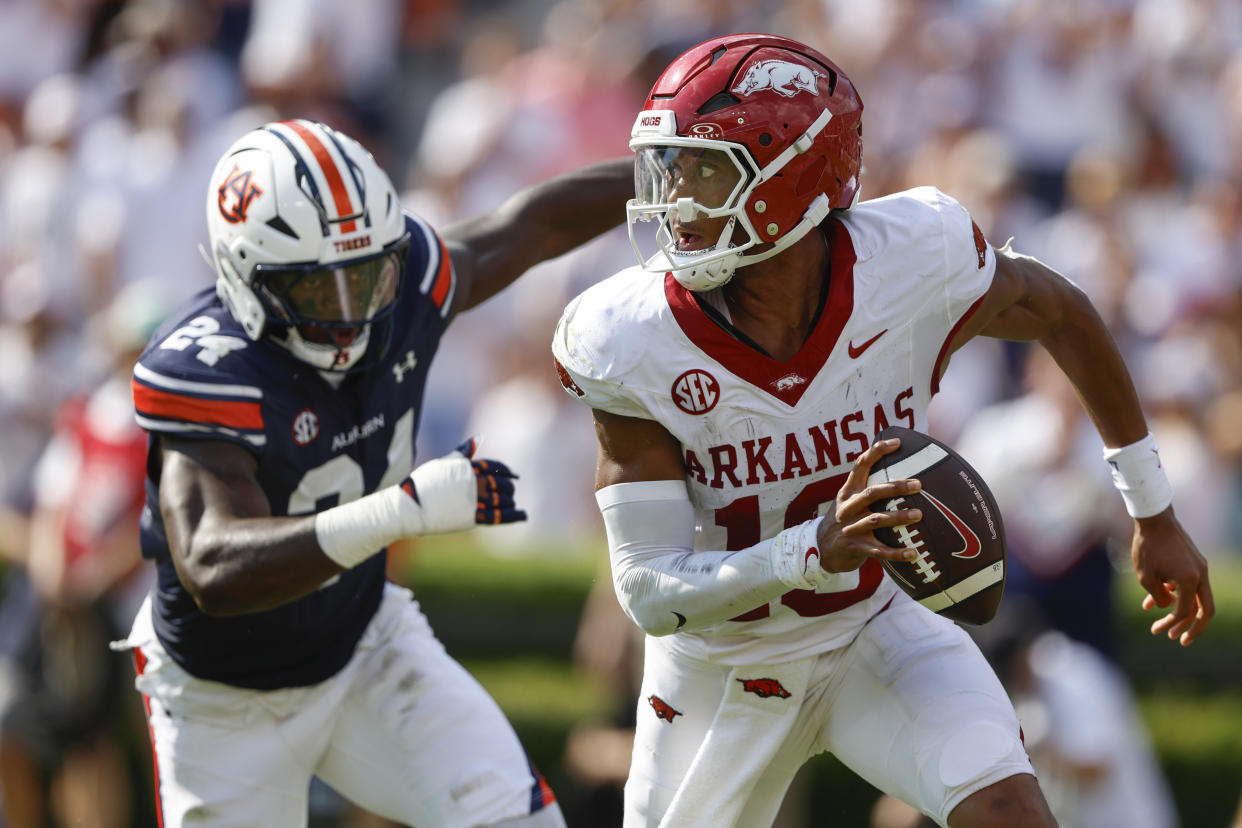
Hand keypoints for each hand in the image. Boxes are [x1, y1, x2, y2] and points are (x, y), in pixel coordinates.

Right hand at [400, 438, 526, 533]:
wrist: (409, 507)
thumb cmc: (422, 483)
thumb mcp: (443, 463)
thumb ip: (463, 452)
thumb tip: (479, 437)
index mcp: (467, 467)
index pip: (494, 467)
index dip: (506, 471)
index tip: (514, 475)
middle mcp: (473, 483)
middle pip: (501, 484)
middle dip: (508, 487)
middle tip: (510, 491)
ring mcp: (473, 501)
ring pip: (502, 500)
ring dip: (510, 501)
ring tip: (512, 503)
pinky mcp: (472, 518)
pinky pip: (499, 516)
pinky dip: (514, 515)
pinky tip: (524, 515)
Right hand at [815, 438, 923, 572]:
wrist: (820, 550)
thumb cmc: (845, 521)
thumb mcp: (848, 502)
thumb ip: (866, 490)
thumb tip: (899, 474)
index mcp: (848, 492)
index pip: (860, 466)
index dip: (877, 452)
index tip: (897, 443)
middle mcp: (848, 507)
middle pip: (872, 493)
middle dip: (895, 487)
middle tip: (917, 485)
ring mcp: (850, 528)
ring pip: (876, 520)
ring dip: (898, 517)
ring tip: (918, 514)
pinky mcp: (854, 548)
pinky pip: (878, 551)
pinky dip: (896, 553)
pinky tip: (913, 553)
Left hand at [1132, 508, 1213, 645]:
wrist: (1154, 518)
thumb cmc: (1147, 546)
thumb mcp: (1145, 576)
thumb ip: (1157, 596)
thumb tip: (1168, 606)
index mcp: (1190, 580)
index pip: (1184, 611)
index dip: (1171, 623)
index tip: (1157, 629)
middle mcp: (1201, 575)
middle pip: (1204, 610)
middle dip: (1192, 628)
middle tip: (1178, 640)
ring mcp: (1200, 568)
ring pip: (1196, 598)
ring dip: (1180, 612)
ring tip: (1159, 624)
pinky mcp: (1194, 562)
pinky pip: (1188, 585)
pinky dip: (1174, 594)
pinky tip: (1151, 600)